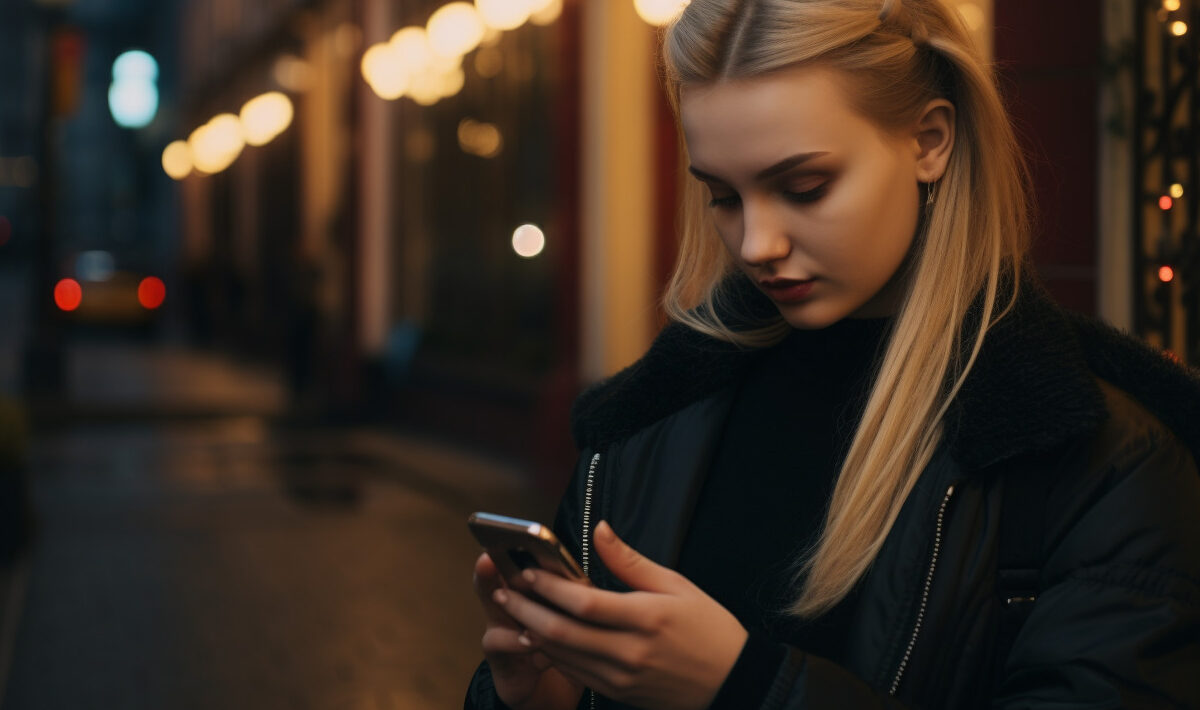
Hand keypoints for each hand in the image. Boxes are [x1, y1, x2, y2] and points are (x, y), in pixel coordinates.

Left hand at [491, 521, 748, 709]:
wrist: (732, 683)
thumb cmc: (709, 628)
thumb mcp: (677, 585)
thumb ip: (630, 560)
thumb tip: (599, 530)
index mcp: (647, 618)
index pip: (584, 602)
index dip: (549, 587)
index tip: (526, 569)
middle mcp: (630, 651)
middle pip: (563, 632)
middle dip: (526, 610)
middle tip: (502, 590)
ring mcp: (622, 677)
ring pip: (563, 655)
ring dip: (531, 632)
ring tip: (511, 610)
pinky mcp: (619, 693)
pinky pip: (576, 673)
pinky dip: (552, 654)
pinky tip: (537, 636)